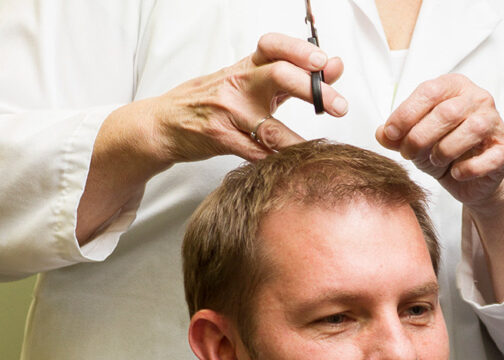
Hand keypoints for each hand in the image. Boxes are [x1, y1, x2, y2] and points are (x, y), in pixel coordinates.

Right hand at [77, 33, 345, 242]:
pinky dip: (275, 162)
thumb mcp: (245, 80)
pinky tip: (292, 169)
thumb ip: (288, 75)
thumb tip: (335, 67)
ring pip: (270, 125)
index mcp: (245, 66)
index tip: (329, 65)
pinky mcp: (218, 138)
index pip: (275, 46)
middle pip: (279, 75)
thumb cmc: (210, 102)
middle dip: (315, 91)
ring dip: (299, 141)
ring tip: (321, 149)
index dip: (303, 51)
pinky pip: (254, 153)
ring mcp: (226, 111)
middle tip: (340, 107)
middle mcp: (237, 83)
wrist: (163, 124)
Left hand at [375, 73, 503, 213]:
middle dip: (421, 136)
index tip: (390, 133)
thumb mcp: (414, 141)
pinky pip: (490, 157)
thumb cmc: (443, 151)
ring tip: (435, 160)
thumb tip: (380, 133)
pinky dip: (469, 168)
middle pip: (448, 111)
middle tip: (408, 153)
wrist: (471, 179)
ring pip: (473, 129)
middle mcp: (478, 99)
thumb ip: (395, 136)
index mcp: (454, 87)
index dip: (406, 113)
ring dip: (445, 150)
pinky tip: (456, 173)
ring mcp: (496, 124)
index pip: (430, 91)